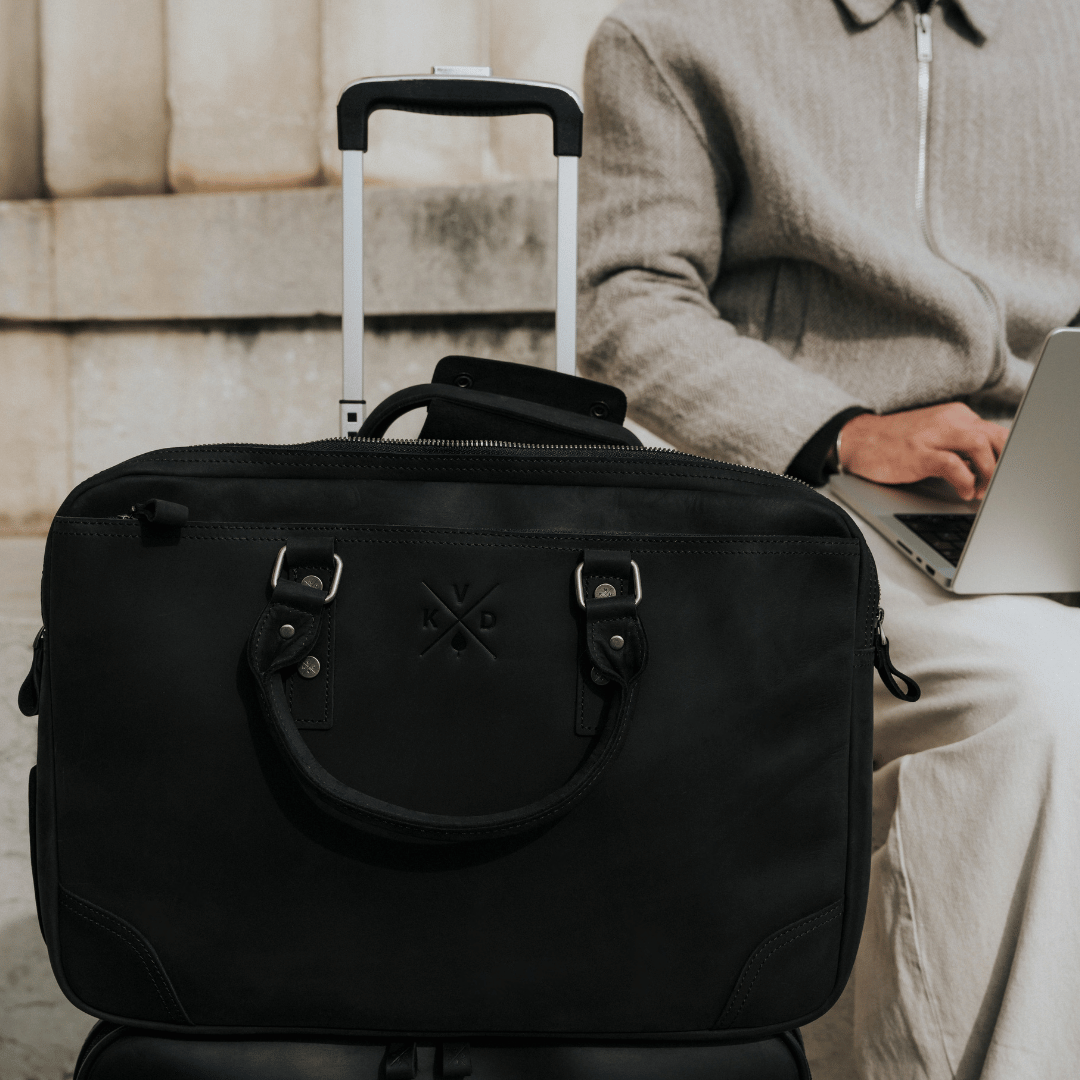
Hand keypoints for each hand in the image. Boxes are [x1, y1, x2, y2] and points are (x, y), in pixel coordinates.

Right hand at [838, 403, 1007, 500]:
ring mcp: (933, 435)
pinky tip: (963, 492)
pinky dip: (965, 481)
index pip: (998, 433)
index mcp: (957, 415)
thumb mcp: (935, 437)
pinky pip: (954, 465)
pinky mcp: (919, 453)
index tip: (1006, 477)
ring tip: (981, 491)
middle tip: (997, 487)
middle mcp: (950, 420)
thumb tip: (989, 470)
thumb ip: (960, 446)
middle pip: (996, 437)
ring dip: (988, 473)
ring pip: (980, 446)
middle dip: (1003, 465)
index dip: (1007, 458)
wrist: (858, 439)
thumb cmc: (897, 443)